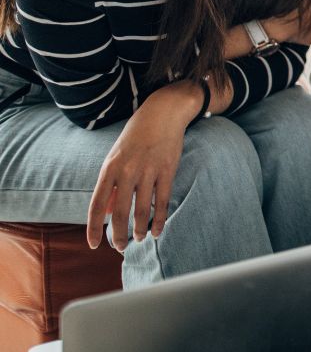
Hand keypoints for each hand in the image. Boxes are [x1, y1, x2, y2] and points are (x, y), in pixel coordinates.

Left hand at [86, 83, 198, 250]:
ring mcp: (148, 170)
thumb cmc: (136, 135)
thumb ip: (111, 184)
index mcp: (110, 168)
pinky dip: (159, 219)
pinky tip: (156, 231)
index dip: (94, 227)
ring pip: (142, 209)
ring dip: (139, 229)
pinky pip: (162, 201)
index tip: (93, 244)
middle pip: (121, 212)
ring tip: (138, 239)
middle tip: (120, 247)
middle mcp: (127, 171)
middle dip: (119, 235)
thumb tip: (107, 212)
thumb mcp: (116, 156)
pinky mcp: (167, 170)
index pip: (97, 204)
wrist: (163, 112)